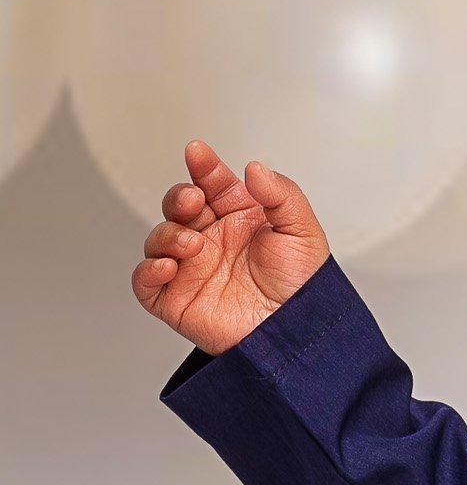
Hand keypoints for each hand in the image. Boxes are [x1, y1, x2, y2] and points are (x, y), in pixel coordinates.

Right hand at [132, 144, 331, 355]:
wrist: (296, 332)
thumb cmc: (302, 286)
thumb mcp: (302, 231)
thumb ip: (281, 194)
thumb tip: (254, 168)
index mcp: (239, 218)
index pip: (213, 183)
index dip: (203, 166)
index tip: (197, 152)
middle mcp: (212, 239)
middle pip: (179, 205)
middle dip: (180, 196)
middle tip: (193, 200)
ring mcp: (192, 268)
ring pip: (159, 238)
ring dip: (167, 234)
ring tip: (193, 244)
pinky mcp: (176, 299)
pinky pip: (146, 281)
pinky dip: (148, 270)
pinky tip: (168, 265)